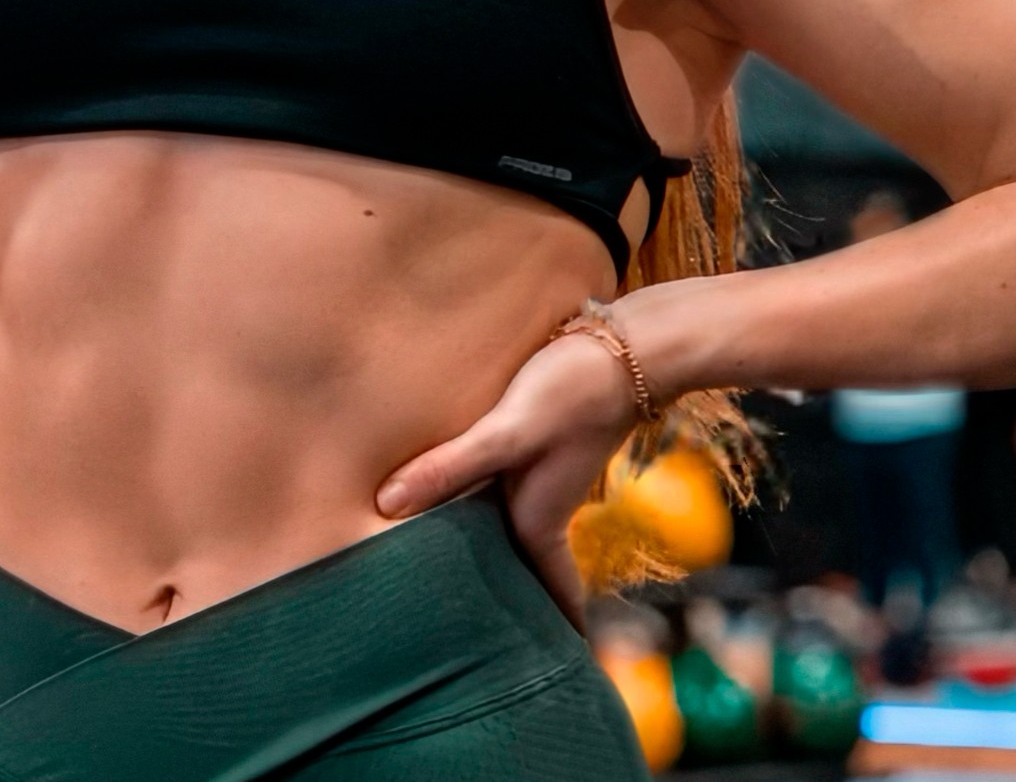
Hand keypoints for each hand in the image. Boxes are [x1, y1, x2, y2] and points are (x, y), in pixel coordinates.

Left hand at [373, 326, 642, 613]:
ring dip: (493, 553)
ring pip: (510, 528)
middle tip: (477, 641)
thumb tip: (384, 506)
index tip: (558, 669)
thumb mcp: (509, 432)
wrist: (631, 345)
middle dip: (509, 603)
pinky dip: (483, 507)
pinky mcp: (535, 443)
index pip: (547, 592)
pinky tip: (460, 496)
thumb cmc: (574, 391)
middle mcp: (540, 505)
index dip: (552, 631)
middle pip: (520, 566)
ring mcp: (539, 475)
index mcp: (538, 519)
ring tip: (459, 578)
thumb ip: (449, 466)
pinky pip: (503, 489)